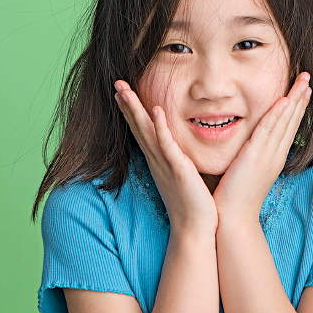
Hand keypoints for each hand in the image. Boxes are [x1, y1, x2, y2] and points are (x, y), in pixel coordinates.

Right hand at [114, 81, 218, 235]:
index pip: (141, 129)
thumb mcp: (182, 174)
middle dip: (127, 103)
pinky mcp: (177, 169)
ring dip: (135, 109)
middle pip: (138, 125)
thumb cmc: (192, 203)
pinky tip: (156, 110)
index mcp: (158, 158)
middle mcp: (156, 159)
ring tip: (124, 90)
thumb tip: (180, 149)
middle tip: (116, 82)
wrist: (195, 230)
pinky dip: (160, 127)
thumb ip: (179, 159)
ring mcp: (165, 163)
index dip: (131, 110)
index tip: (122, 91)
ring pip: (146, 131)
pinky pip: (167, 145)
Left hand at [212, 73, 311, 222]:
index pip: (289, 126)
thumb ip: (251, 153)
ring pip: (284, 122)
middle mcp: (275, 154)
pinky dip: (277, 115)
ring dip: (294, 100)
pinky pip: (268, 131)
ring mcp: (267, 155)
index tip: (304, 90)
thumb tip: (250, 142)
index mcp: (274, 156)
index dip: (297, 107)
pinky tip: (284, 101)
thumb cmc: (235, 196)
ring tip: (303, 82)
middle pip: (292, 120)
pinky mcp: (255, 156)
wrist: (232, 218)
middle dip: (300, 97)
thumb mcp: (247, 169)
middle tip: (308, 77)